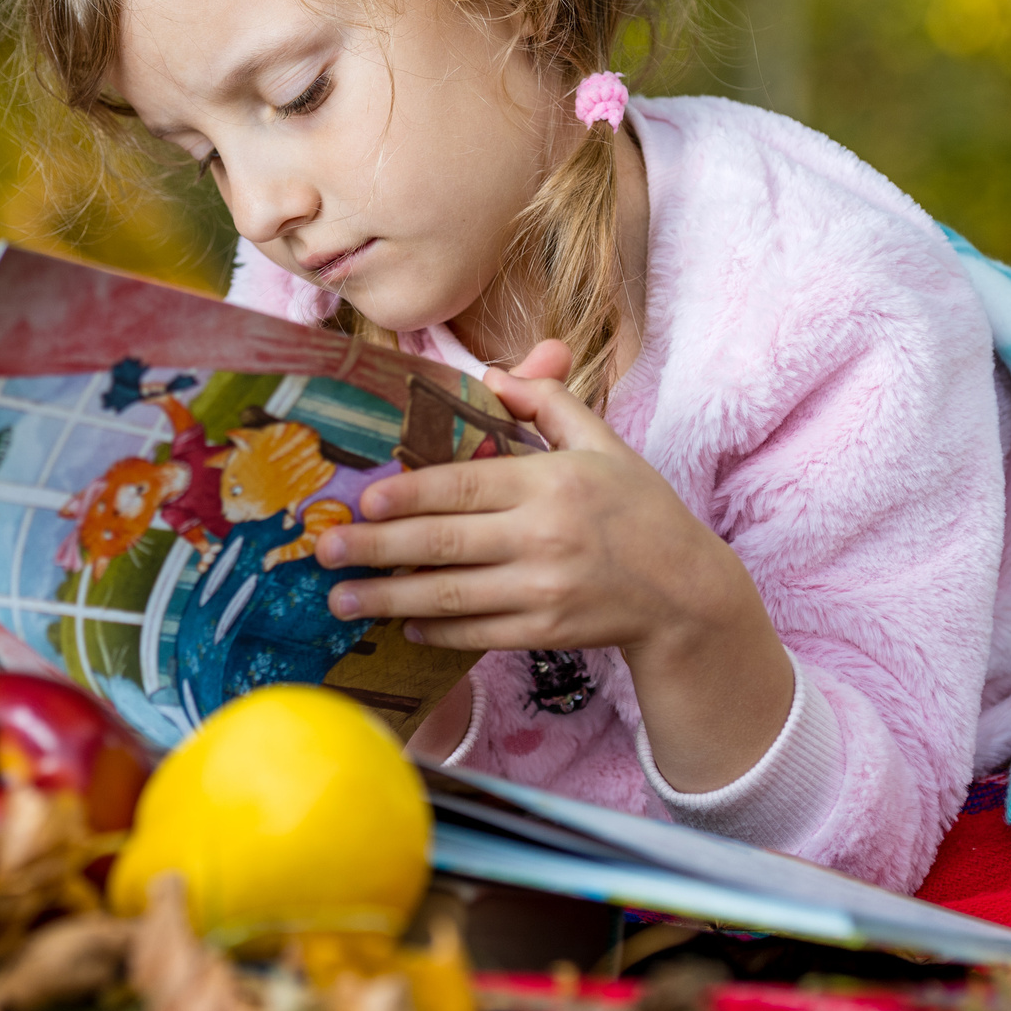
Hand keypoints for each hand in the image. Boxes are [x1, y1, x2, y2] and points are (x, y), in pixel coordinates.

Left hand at [316, 340, 793, 792]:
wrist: (686, 592)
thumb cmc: (638, 508)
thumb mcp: (603, 443)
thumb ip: (549, 402)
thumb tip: (493, 376)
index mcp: (553, 483)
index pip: (466, 486)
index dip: (411, 494)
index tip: (365, 499)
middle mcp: (545, 538)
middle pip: (445, 543)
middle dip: (376, 549)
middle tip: (323, 547)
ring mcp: (544, 591)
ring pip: (452, 596)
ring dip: (388, 598)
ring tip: (338, 598)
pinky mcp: (546, 633)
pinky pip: (477, 634)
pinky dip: (435, 631)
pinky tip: (398, 623)